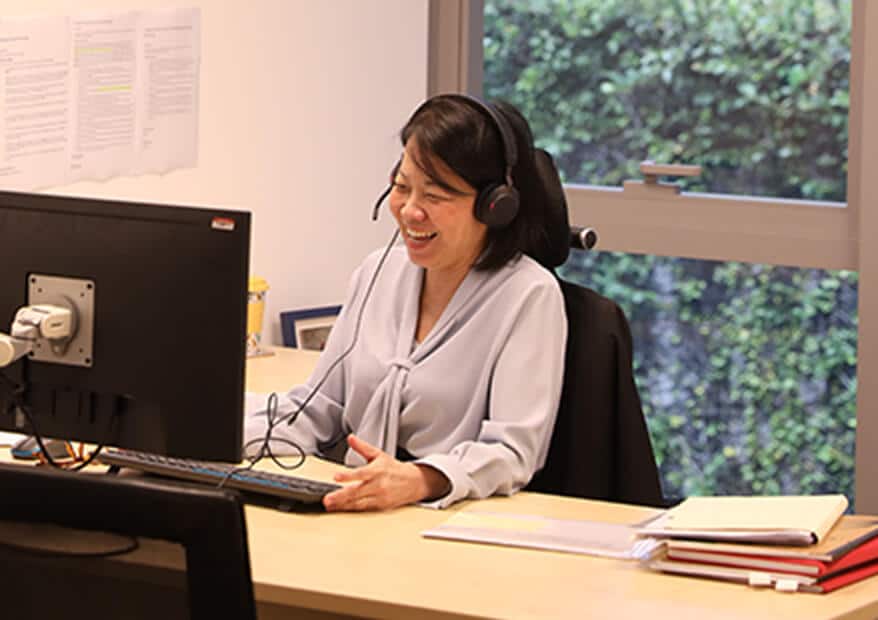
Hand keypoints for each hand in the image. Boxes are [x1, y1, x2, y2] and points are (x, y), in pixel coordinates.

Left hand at [322, 434, 449, 511]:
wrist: (413, 482)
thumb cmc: (394, 469)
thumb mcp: (379, 454)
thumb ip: (363, 447)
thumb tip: (351, 438)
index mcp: (377, 470)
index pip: (360, 473)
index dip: (348, 476)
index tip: (336, 477)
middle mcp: (378, 485)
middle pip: (356, 492)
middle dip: (340, 496)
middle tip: (327, 499)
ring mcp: (379, 497)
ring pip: (358, 502)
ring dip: (343, 505)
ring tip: (330, 505)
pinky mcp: (380, 506)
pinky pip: (363, 508)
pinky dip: (351, 509)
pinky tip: (341, 508)